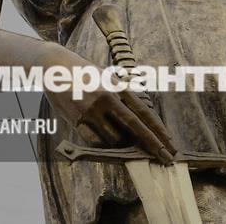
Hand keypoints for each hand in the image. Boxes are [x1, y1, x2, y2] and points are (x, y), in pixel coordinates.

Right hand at [38, 43, 176, 163]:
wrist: (55, 67)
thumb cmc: (84, 73)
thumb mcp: (107, 79)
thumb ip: (121, 96)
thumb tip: (138, 122)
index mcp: (118, 87)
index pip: (144, 112)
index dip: (159, 129)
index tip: (170, 143)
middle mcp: (107, 98)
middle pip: (135, 127)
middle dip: (152, 144)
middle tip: (166, 158)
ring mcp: (92, 109)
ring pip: (114, 138)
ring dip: (121, 144)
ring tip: (120, 139)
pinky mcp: (77, 118)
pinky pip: (95, 141)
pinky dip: (103, 144)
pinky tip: (104, 140)